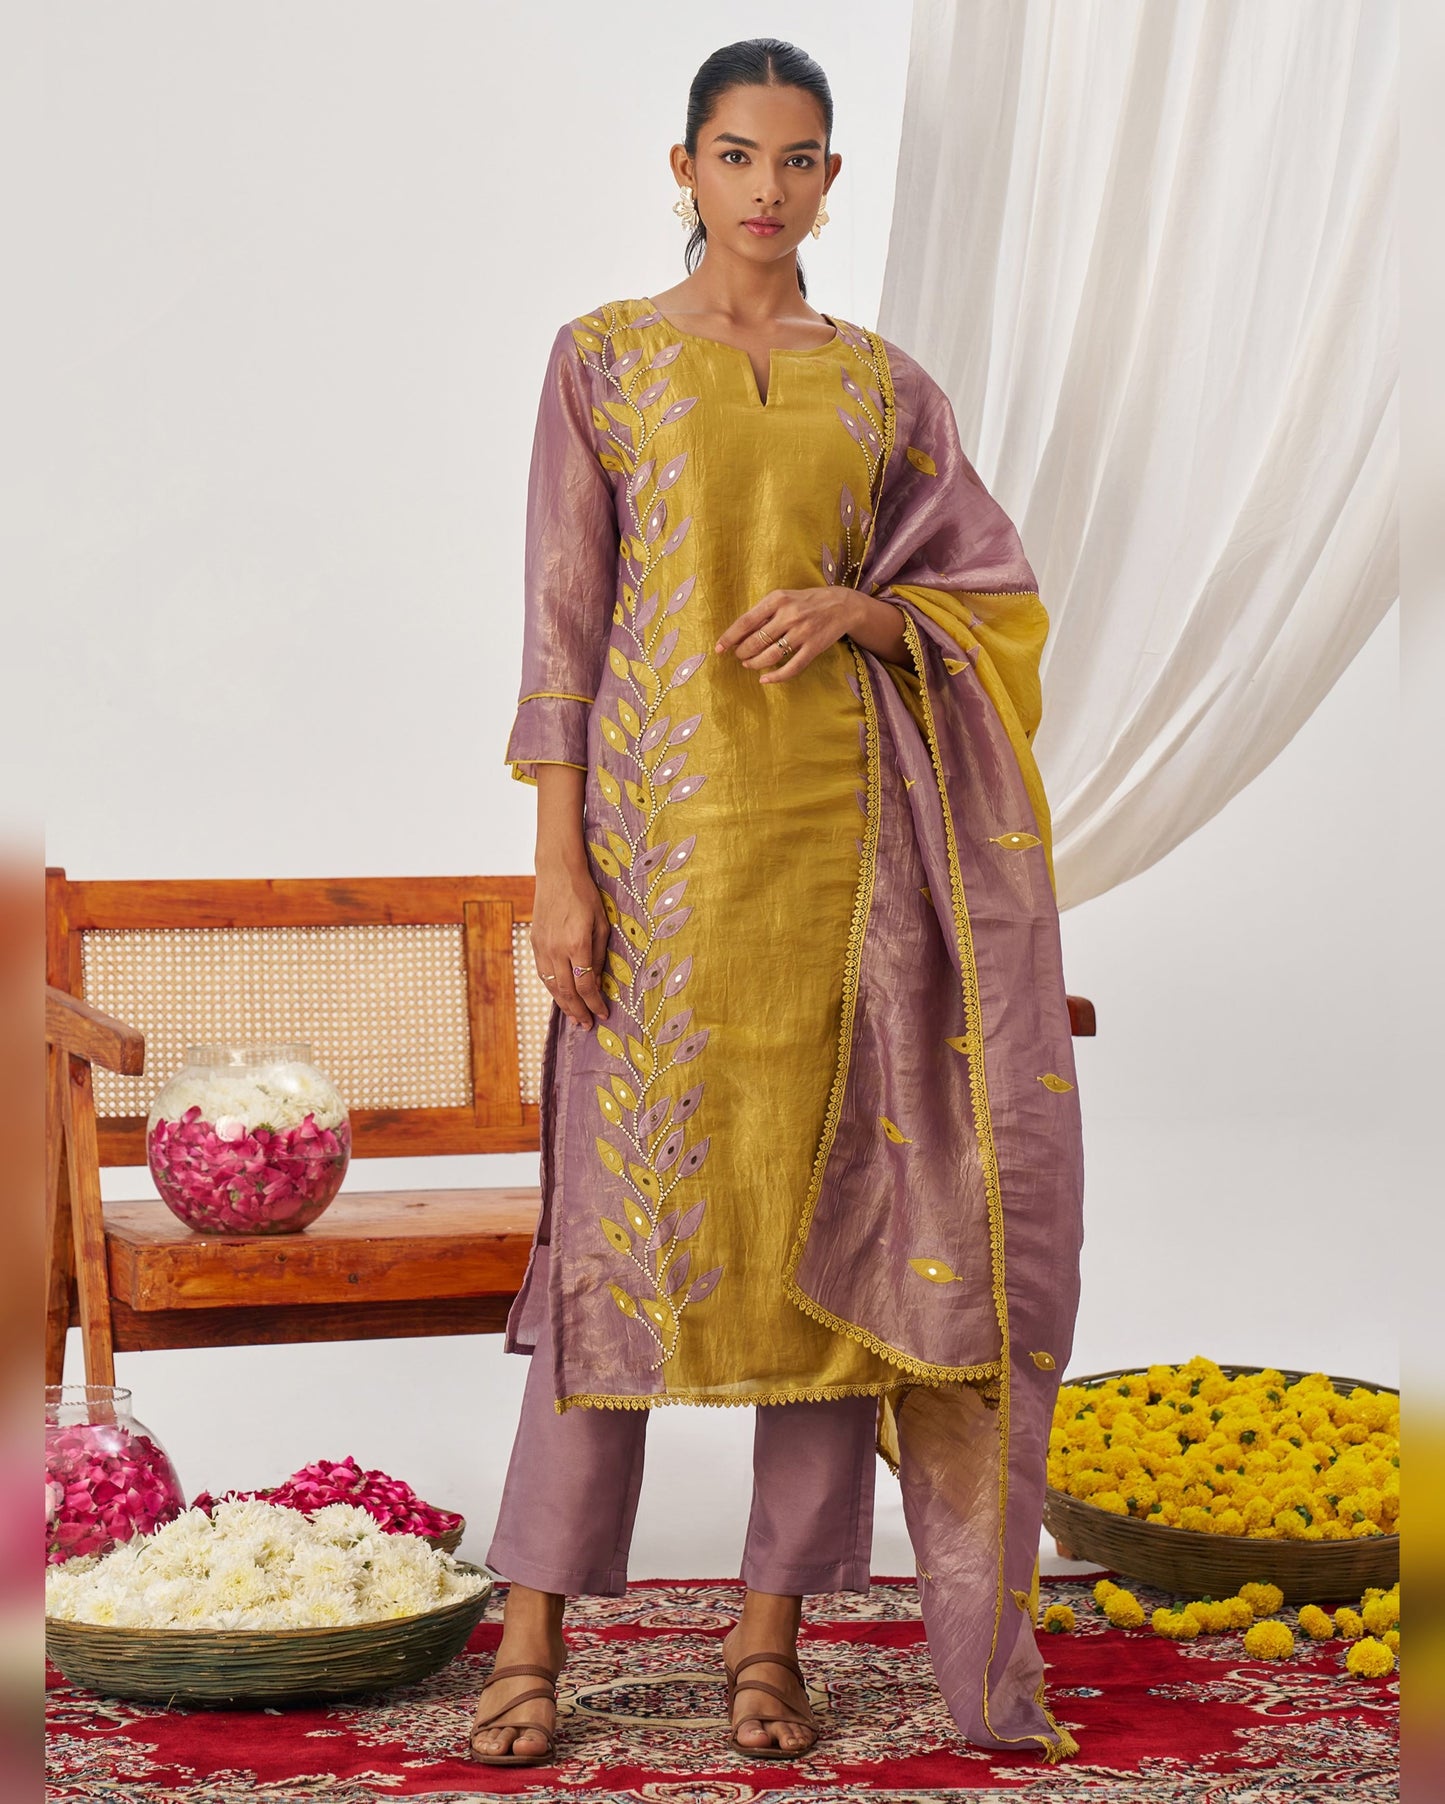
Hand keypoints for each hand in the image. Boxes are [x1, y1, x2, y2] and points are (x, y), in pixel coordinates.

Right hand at [532, 864, 610, 1029]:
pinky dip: (552, 988)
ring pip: (552, 985)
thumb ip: (599, 954)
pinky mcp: (535, 943)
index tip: (604, 1013)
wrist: (557, 874)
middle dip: (579, 1011)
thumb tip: (597, 980)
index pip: (586, 985)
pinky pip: (543, 973)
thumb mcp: (602, 924)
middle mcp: (557, 949)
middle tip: (588, 1025)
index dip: (595, 1003)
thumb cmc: (586, 896)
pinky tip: (561, 996)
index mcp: (577, 944)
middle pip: (567, 991)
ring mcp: (542, 947)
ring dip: (564, 1004)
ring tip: (575, 1017)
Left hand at [713, 585, 862, 684]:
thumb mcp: (783, 598)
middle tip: (739, 656)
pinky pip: (791, 668)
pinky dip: (775, 677)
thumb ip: (763, 612)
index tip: (719, 648)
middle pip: (756, 641)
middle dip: (743, 652)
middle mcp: (790, 615)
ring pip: (771, 656)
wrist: (842, 605)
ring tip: (749, 665)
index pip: (746, 621)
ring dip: (755, 664)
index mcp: (777, 599)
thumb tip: (738, 634)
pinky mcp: (814, 648)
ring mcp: (803, 632)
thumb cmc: (806, 602)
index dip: (730, 637)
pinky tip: (765, 679)